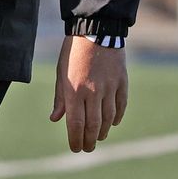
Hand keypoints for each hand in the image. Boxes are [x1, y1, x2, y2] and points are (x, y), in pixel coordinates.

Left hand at [48, 35, 128, 152]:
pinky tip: (113, 123)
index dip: (76, 139)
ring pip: (108, 118)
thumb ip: (60, 98)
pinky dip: (117, 117)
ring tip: (99, 137)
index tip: (75, 148)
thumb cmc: (73, 52)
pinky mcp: (121, 82)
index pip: (75, 123)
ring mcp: (109, 87)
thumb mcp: (61, 73)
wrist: (94, 30)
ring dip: (103, 131)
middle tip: (88, 148)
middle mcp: (92, 91)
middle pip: (93, 125)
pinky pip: (121, 105)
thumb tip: (55, 118)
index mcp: (74, 90)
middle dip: (90, 141)